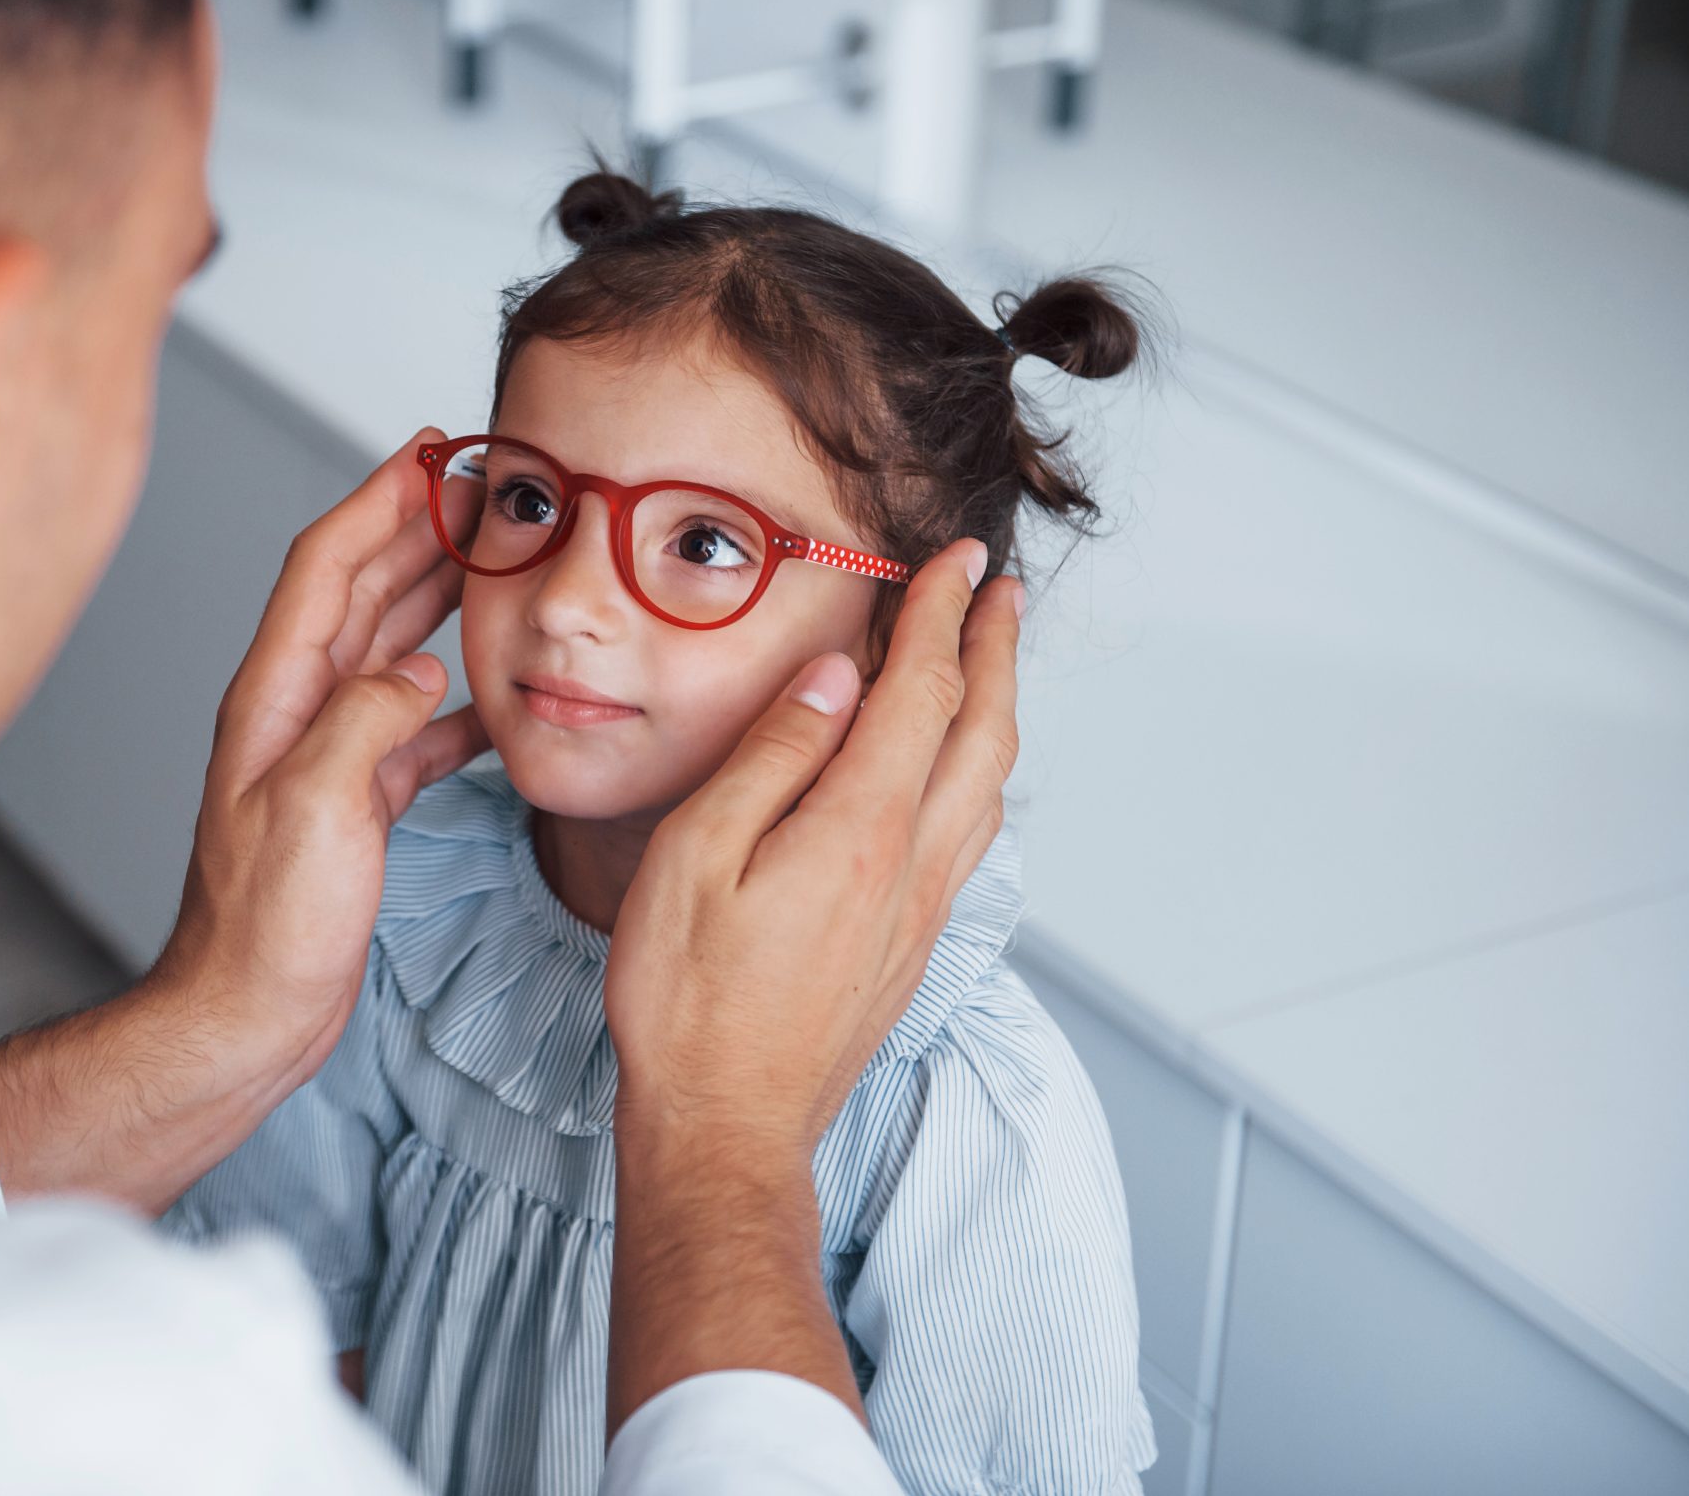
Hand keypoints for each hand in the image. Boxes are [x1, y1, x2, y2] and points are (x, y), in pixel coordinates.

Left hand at [151, 426, 489, 1070]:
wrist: (245, 1016)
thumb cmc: (265, 927)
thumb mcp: (318, 808)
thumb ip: (369, 720)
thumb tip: (423, 670)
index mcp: (275, 697)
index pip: (326, 566)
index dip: (377, 499)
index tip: (432, 451)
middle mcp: (295, 712)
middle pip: (362, 592)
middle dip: (419, 529)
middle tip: (485, 489)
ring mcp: (324, 755)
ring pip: (390, 649)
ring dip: (439, 598)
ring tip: (497, 560)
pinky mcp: (354, 801)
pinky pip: (412, 726)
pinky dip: (456, 697)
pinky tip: (498, 691)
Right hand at [608, 538, 1019, 1140]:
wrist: (724, 1127)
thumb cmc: (687, 1001)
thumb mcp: (695, 857)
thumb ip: (771, 758)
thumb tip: (833, 679)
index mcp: (858, 829)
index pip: (921, 692)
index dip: (942, 617)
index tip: (957, 561)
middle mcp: (911, 866)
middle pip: (983, 733)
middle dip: (997, 650)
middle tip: (1001, 591)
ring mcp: (919, 914)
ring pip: (988, 788)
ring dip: (997, 710)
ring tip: (990, 662)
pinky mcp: (910, 949)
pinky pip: (969, 837)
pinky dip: (978, 775)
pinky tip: (958, 775)